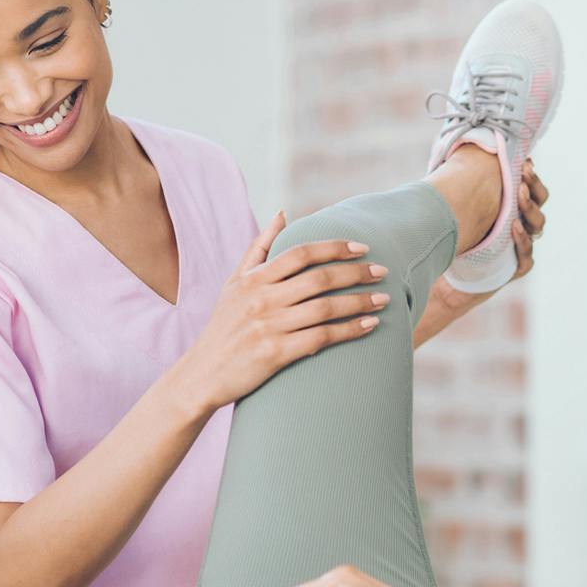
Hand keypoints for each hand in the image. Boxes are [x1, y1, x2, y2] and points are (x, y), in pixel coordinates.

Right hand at [175, 211, 390, 414]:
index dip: (335, 248)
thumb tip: (282, 213)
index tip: (363, 248)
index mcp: (254, 278)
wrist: (203, 374)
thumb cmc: (224, 326)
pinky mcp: (275, 353)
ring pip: (325, 307)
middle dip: (356, 273)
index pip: (301, 253)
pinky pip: (321, 337)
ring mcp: (269, 325)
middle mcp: (262, 298)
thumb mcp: (235, 282)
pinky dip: (348, 330)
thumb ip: (260, 248)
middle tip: (383, 272)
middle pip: (319, 278)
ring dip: (359, 302)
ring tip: (383, 299)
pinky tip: (369, 326)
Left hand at [434, 160, 548, 309]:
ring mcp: (522, 246)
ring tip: (520, 195)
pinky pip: (527, 254)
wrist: (451, 274)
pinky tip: (515, 228)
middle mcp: (523, 225)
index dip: (532, 176)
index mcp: (515, 208)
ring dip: (530, 209)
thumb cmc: (459, 235)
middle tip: (523, 175)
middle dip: (533, 188)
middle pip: (540, 203)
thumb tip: (469, 148)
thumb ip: (473, 182)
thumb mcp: (465, 205)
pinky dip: (522, 240)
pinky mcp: (517, 266)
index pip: (534, 189)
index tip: (524, 163)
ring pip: (538, 226)